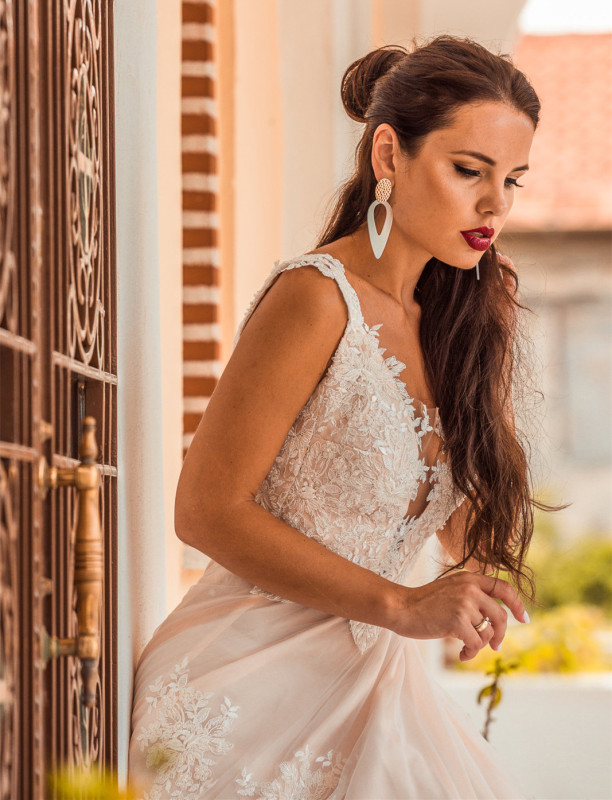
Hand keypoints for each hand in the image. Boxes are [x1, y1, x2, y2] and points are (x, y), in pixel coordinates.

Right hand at [387, 572, 528, 660]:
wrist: (401, 607)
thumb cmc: (423, 604)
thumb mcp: (450, 592)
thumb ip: (471, 598)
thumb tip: (494, 624)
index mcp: (469, 578)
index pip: (504, 587)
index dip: (517, 604)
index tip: (523, 619)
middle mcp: (470, 588)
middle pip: (500, 615)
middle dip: (500, 634)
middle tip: (496, 646)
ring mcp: (464, 603)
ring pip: (488, 631)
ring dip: (480, 645)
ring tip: (467, 648)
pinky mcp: (457, 620)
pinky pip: (476, 643)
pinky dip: (471, 652)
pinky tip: (462, 654)